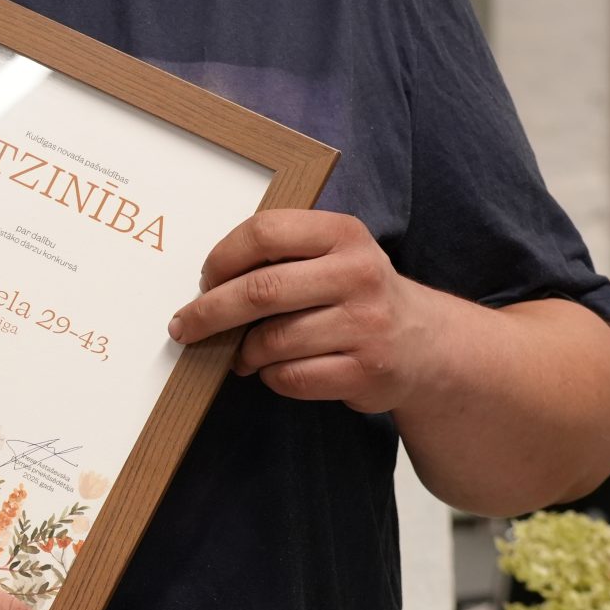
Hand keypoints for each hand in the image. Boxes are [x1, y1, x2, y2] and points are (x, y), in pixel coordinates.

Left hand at [168, 209, 437, 411]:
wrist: (426, 343)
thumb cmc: (355, 294)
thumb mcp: (332, 254)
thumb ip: (280, 253)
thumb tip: (206, 283)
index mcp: (344, 234)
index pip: (265, 232)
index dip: (222, 258)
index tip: (205, 280)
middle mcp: (359, 274)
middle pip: (260, 290)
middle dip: (209, 313)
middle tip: (183, 327)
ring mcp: (367, 325)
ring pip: (271, 341)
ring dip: (243, 353)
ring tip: (242, 353)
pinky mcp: (366, 371)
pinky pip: (290, 377)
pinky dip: (270, 377)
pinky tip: (275, 370)